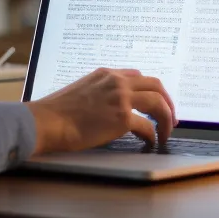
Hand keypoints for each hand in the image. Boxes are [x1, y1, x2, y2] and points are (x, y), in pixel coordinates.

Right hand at [26, 68, 175, 153]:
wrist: (47, 121)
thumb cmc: (57, 112)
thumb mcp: (81, 90)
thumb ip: (100, 92)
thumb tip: (111, 107)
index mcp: (107, 74)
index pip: (138, 76)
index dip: (150, 90)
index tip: (155, 102)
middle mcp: (117, 81)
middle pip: (155, 85)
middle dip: (167, 101)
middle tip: (171, 116)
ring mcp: (121, 98)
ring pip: (158, 102)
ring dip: (166, 118)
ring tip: (166, 132)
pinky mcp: (122, 117)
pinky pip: (148, 126)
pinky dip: (153, 135)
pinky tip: (151, 143)